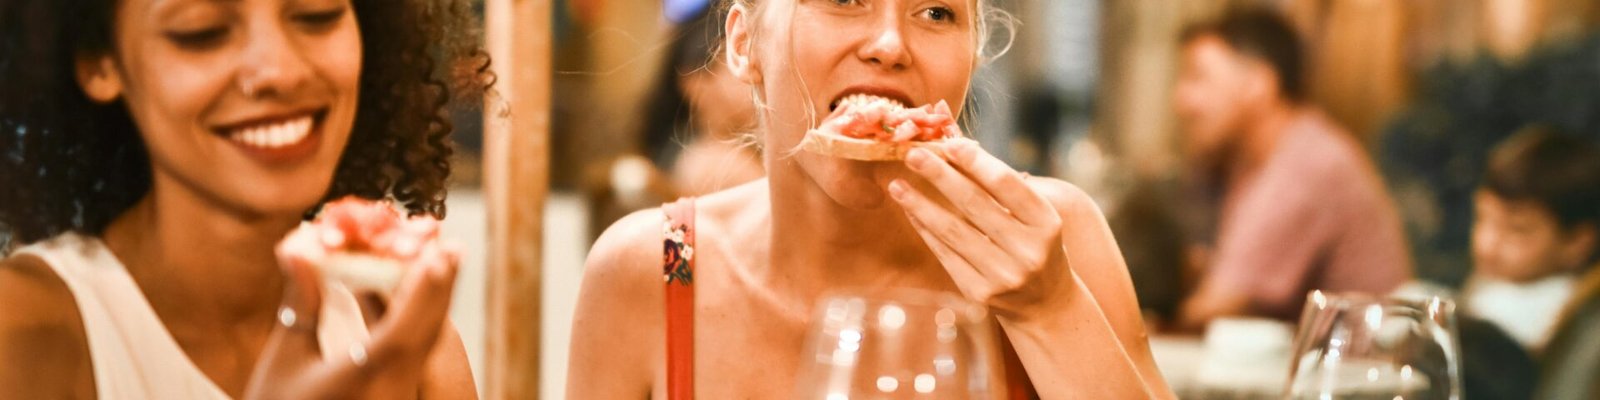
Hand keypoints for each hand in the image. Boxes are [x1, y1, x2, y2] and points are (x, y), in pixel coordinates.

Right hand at [243, 225, 460, 398]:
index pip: (404, 331)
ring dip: (431, 304)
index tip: (440, 254)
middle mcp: (390, 391)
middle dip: (437, 288)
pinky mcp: (396, 399)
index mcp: (362, 379)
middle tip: (449, 246)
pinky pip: (413, 358)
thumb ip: (300, 302)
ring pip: (423, 346)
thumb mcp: (284, 361)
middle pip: (425, 334)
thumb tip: (299, 244)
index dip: (423, 291)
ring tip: (438, 263)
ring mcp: (397, 398)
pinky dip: (415, 324)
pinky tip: (410, 302)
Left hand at [888, 139, 1070, 320]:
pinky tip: (911, 212)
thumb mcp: (1033, 215)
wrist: (1045, 301)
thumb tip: (956, 148)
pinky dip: (925, 230)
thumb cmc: (1035, 243)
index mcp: (1046, 222)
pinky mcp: (980, 293)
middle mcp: (1028, 251)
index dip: (976, 161)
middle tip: (913, 155)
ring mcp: (1003, 275)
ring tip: (897, 186)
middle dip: (940, 176)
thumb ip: (1000, 185)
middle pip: (975, 204)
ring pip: (953, 231)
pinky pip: (945, 254)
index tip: (949, 143)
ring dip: (920, 205)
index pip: (1006, 184)